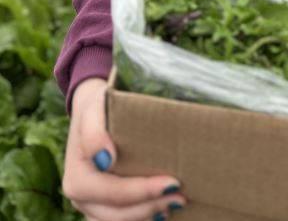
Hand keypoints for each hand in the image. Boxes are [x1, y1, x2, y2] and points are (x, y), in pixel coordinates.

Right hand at [62, 77, 186, 220]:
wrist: (93, 110)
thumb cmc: (97, 107)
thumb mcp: (94, 108)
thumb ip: (95, 133)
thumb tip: (105, 159)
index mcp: (77, 179)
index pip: (111, 192)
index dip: (141, 192)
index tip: (172, 183)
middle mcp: (81, 198)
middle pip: (116, 215)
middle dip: (150, 207)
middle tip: (181, 196)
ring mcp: (91, 206)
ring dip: (148, 215)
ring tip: (176, 202)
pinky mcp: (102, 207)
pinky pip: (121, 219)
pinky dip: (142, 215)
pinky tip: (163, 207)